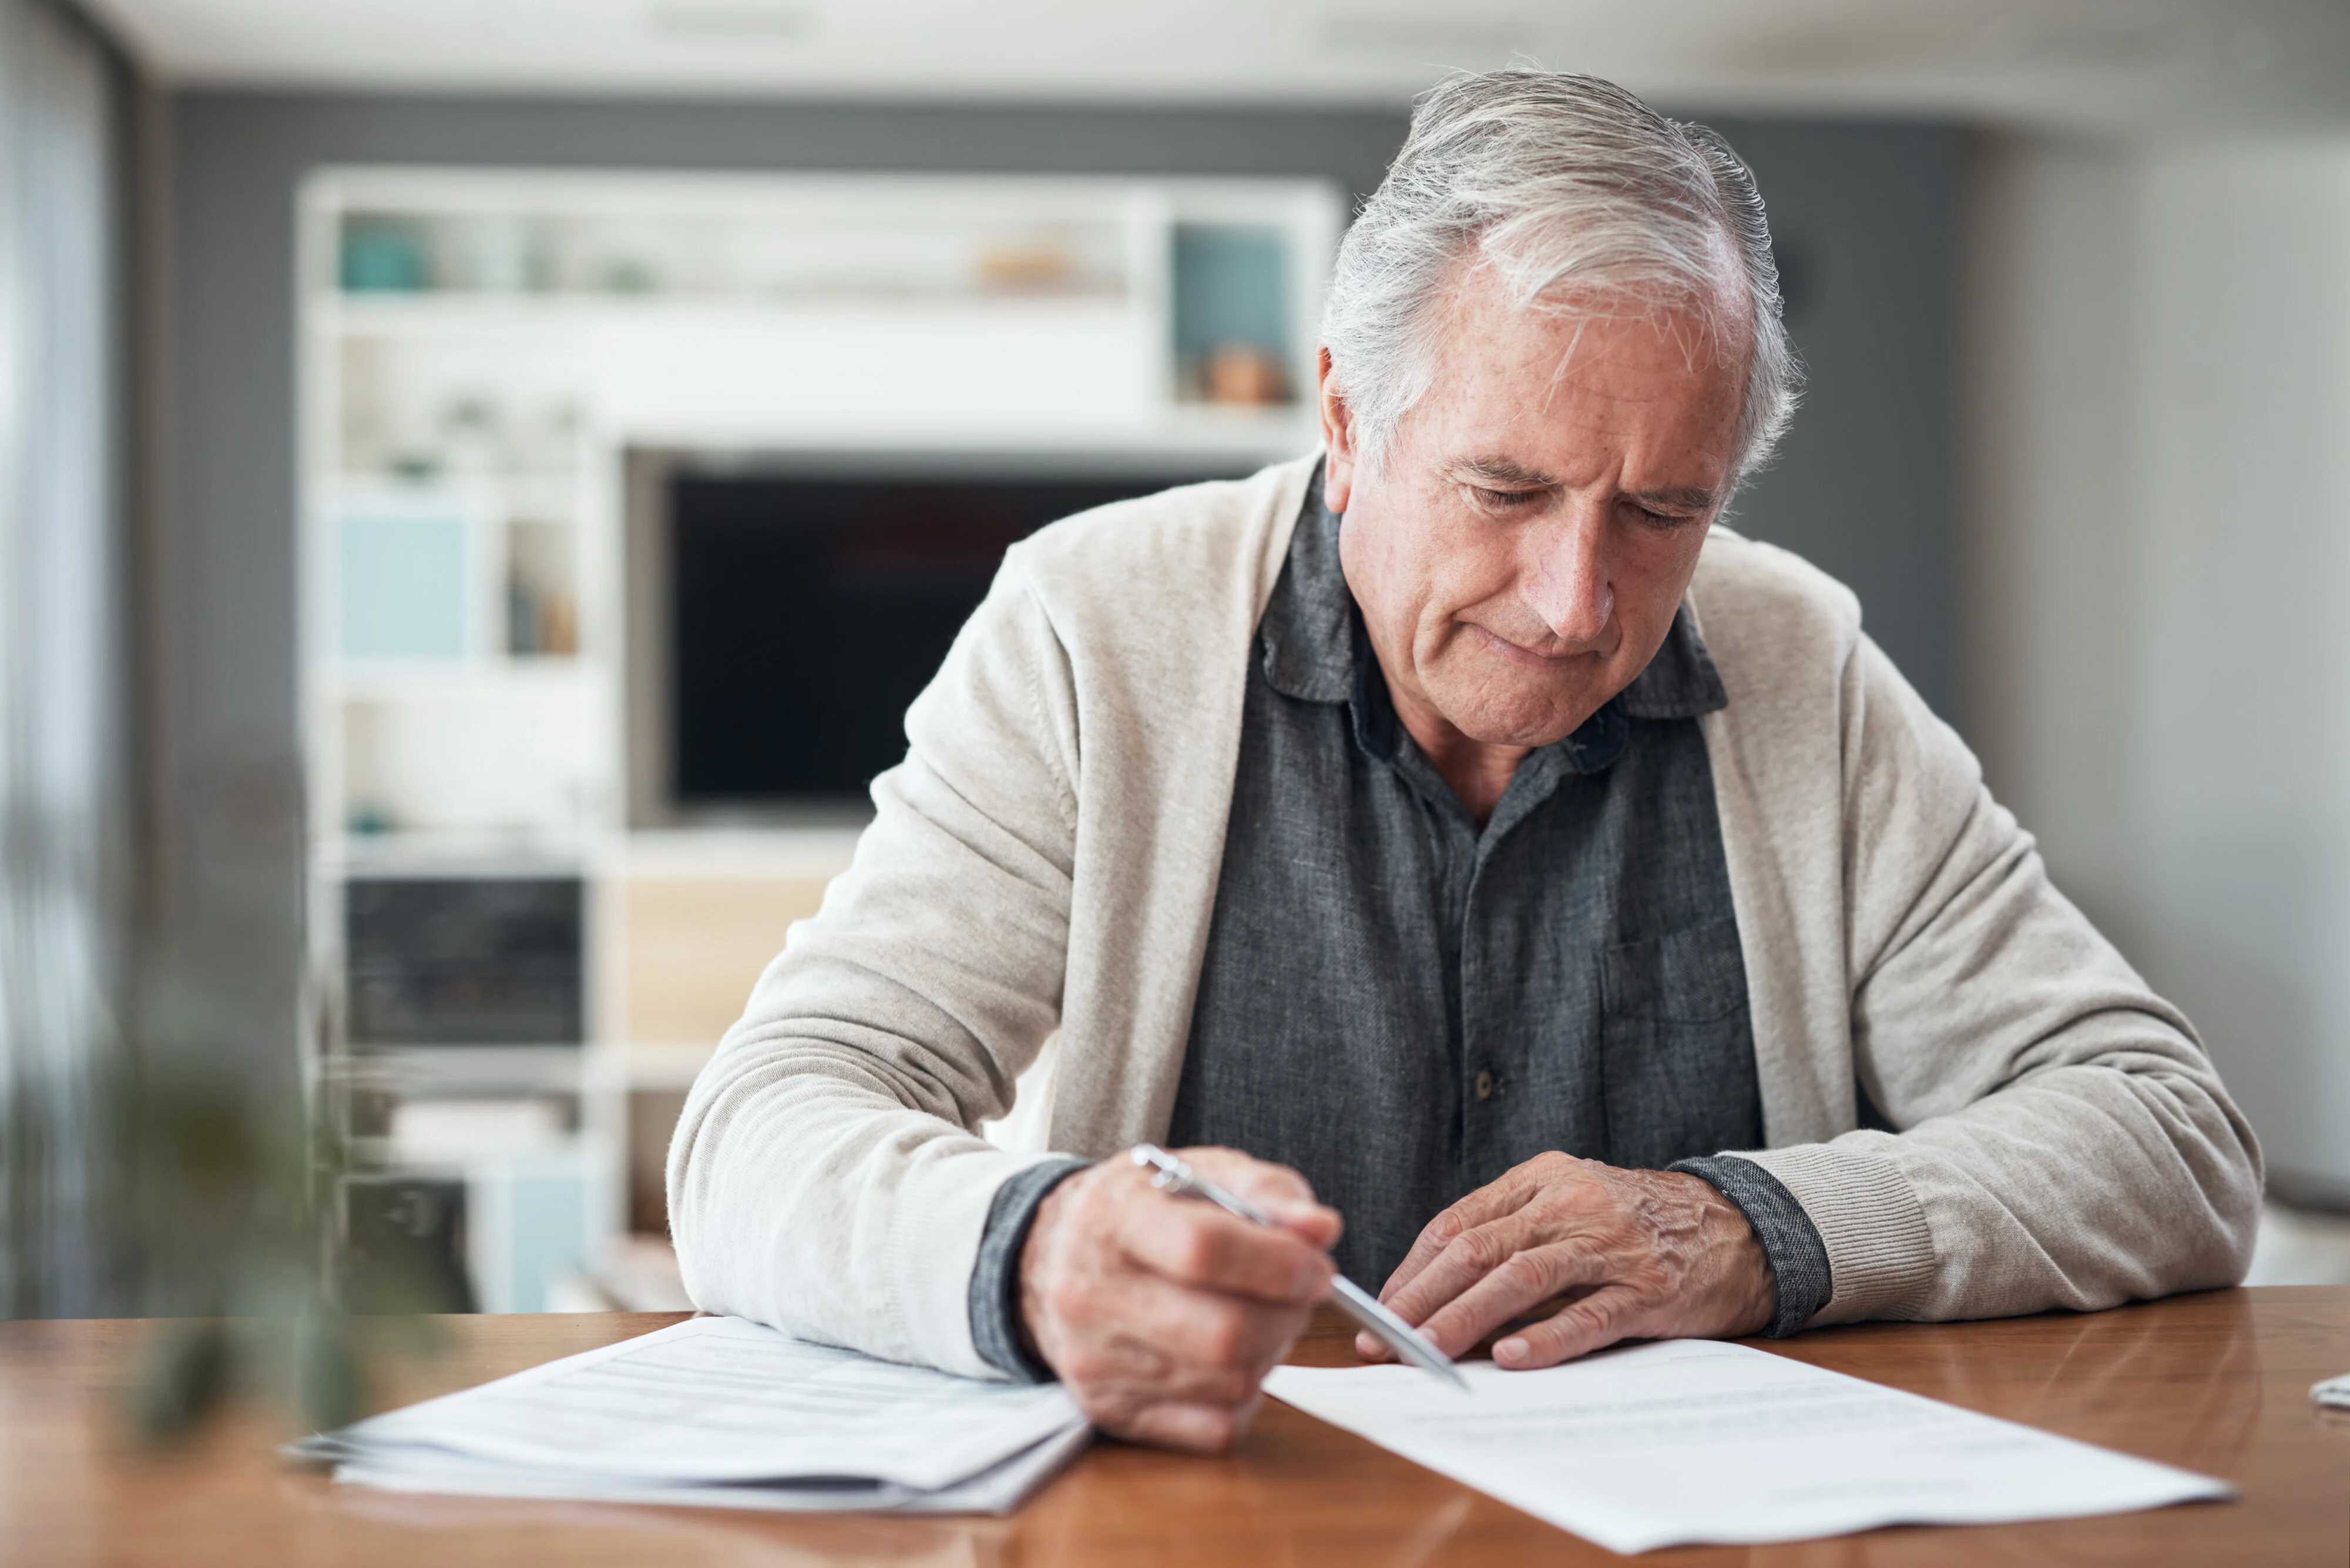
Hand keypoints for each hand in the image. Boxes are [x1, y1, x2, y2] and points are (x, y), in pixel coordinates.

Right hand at [1020, 1147, 1339, 1451]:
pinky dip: (1245, 1396)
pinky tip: (1233, 1358)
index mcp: (1112, 1218)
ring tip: (1261, 1317)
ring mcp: (1094, 1361)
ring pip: (1229, 1382)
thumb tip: (1320, 1230)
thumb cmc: (1140, 1211)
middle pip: (1223, 1333)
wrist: (1053, 1257)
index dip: (1278, 1264)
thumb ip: (1266, 1191)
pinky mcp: (1110, 1411)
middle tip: (1298, 1294)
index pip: (1203, 1249)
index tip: (1317, 1267)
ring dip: (1271, 1352)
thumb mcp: (1198, 1173)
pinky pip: (1215, 1428)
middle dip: (1287, 1315)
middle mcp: (1090, 1293)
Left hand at [1358, 1152, 1772, 1370]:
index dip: (1413, 1270)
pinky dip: (1545, 1338)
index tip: (1379, 1311)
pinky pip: (1588, 1317)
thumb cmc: (1635, 1224)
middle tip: (1384, 1340)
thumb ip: (1511, 1233)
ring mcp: (1611, 1246)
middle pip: (1478, 1249)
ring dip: (1464, 1319)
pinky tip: (1509, 1358)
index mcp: (1542, 1178)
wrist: (1738, 1226)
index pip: (1458, 1224)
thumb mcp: (1570, 1204)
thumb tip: (1433, 1292)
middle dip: (1422, 1298)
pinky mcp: (1648, 1289)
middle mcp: (1571, 1204)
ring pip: (1521, 1280)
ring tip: (1426, 1352)